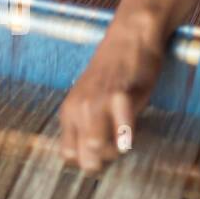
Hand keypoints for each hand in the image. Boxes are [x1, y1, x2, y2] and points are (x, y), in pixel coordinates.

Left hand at [59, 6, 165, 173]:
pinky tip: (131, 135)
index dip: (87, 160)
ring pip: (97, 148)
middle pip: (83, 157)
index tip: (103, 152)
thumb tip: (94, 155)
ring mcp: (97, 103)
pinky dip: (127, 139)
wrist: (131, 36)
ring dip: (115, 151)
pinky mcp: (120, 96)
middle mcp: (78, 108)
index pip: (68, 155)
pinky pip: (121, 131)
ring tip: (125, 138)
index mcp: (69, 111)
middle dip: (103, 162)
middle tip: (117, 147)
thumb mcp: (90, 98)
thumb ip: (87, 123)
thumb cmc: (116, 69)